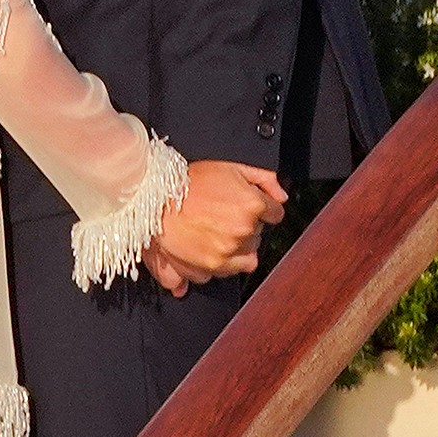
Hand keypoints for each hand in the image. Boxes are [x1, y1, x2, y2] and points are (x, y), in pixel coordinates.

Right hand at [144, 160, 286, 291]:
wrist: (155, 200)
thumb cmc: (188, 181)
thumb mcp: (230, 166)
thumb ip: (263, 178)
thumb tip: (282, 195)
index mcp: (252, 204)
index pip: (275, 213)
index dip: (262, 206)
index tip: (247, 204)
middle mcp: (244, 230)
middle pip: (259, 233)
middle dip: (247, 224)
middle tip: (224, 213)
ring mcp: (229, 251)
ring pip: (249, 255)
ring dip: (238, 245)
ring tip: (216, 229)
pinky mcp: (214, 266)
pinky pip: (231, 269)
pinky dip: (224, 261)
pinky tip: (210, 244)